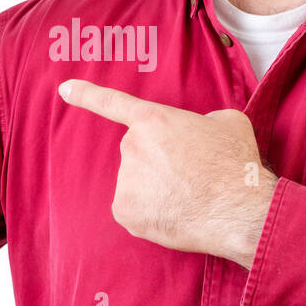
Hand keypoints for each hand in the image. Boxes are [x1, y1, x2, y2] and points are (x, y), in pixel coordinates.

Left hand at [58, 79, 278, 268]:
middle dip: (159, 165)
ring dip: (157, 191)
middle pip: (139, 155)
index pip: (113, 104)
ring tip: (190, 197)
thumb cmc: (236, 164)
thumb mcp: (227, 122)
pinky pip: (135, 211)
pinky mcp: (125, 212)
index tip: (65, 89)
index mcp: (154, 120)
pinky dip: (152, 215)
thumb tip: (200, 130)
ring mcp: (125, 180)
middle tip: (192, 177)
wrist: (239, 209)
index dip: (87, 95)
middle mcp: (132, 147)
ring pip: (137, 185)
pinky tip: (177, 214)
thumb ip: (203, 119)